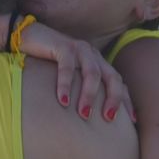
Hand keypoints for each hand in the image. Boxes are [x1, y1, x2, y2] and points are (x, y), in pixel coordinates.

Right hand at [17, 21, 132, 122]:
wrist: (27, 37)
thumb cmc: (48, 64)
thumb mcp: (70, 78)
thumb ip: (81, 90)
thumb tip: (88, 118)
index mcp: (98, 63)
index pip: (118, 83)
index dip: (125, 101)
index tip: (131, 121)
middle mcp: (93, 55)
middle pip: (112, 77)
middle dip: (113, 98)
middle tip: (109, 118)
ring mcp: (79, 49)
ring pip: (92, 73)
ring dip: (89, 95)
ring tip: (84, 115)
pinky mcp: (62, 46)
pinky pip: (67, 67)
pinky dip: (66, 85)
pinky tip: (63, 101)